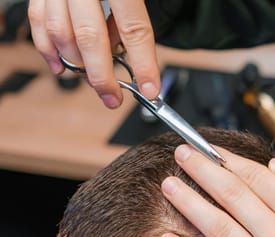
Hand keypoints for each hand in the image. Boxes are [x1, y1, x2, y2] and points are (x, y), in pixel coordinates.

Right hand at [28, 0, 159, 107]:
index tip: (151, 88)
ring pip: (62, 33)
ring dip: (76, 65)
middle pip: (92, 37)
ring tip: (92, 81)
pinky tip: (61, 68)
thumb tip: (127, 52)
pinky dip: (48, 50)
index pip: (135, 28)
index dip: (144, 63)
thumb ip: (133, 15)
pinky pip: (39, 22)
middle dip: (103, 76)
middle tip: (113, 98)